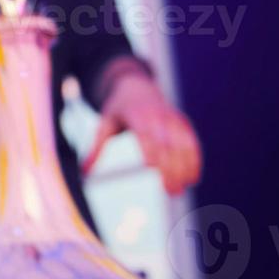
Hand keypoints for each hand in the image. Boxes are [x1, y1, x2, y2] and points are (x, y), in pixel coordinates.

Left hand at [83, 74, 201, 195]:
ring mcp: (172, 118)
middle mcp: (157, 116)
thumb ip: (96, 148)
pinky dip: (194, 159)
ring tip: (182, 188)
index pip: (146, 136)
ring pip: (183, 143)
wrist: (136, 87)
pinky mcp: (182, 122)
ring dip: (186, 166)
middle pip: (167, 144)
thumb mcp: (104, 125)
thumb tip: (84, 172)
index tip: (154, 172)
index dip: (152, 153)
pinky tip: (193, 177)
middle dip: (172, 168)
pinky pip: (191, 141)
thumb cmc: (118, 110)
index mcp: (136, 115)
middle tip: (172, 192)